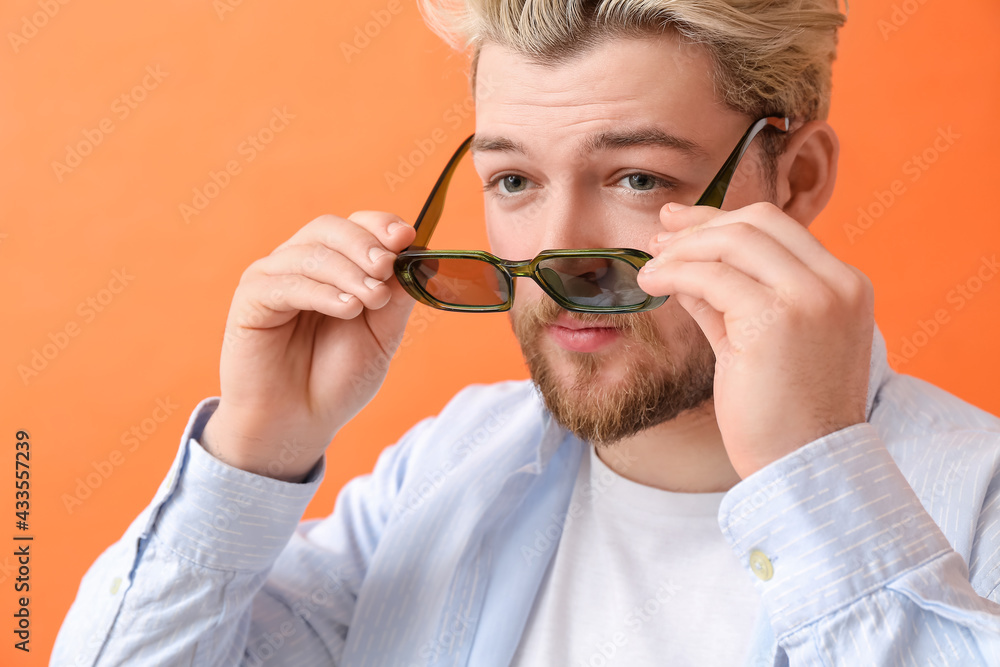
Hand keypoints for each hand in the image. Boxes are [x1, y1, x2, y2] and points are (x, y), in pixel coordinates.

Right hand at [201, 212, 416, 481]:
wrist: (298, 423)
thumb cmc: (335, 380)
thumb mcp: (381, 336)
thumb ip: (397, 296)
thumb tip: (416, 257)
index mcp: (334, 267)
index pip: (355, 226)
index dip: (380, 225)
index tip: (405, 237)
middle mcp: (300, 265)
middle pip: (330, 228)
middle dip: (364, 245)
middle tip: (386, 270)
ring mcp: (272, 279)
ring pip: (310, 252)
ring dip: (348, 272)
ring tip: (371, 301)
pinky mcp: (250, 299)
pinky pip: (285, 283)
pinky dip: (321, 291)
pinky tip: (347, 309)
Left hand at [637, 202, 873, 478]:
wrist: (805, 470)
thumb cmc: (784, 417)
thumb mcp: (760, 343)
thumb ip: (730, 301)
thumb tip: (685, 265)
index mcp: (844, 286)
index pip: (779, 228)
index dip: (723, 220)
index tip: (681, 224)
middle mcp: (836, 284)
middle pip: (758, 223)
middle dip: (701, 224)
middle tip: (660, 237)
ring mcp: (811, 298)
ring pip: (734, 242)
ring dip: (682, 249)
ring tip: (650, 266)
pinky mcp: (776, 319)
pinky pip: (712, 277)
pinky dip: (675, 274)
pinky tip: (652, 284)